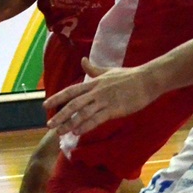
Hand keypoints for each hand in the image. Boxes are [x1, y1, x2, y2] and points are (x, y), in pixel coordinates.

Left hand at [44, 60, 158, 135]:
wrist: (147, 80)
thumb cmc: (129, 75)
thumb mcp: (108, 71)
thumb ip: (93, 69)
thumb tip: (83, 60)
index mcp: (93, 83)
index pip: (70, 91)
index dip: (57, 98)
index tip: (45, 105)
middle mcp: (96, 92)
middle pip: (73, 104)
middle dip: (60, 115)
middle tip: (49, 125)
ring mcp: (104, 101)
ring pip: (83, 113)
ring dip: (70, 123)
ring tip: (60, 132)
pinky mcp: (114, 109)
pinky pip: (97, 119)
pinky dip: (86, 126)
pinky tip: (77, 132)